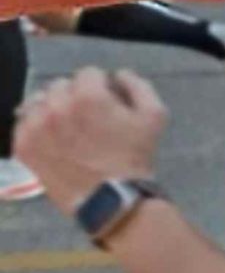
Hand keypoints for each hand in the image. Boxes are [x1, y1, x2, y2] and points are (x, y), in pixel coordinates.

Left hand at [14, 66, 168, 211]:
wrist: (111, 199)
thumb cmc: (134, 157)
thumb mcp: (155, 116)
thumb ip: (137, 85)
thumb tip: (117, 75)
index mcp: (88, 96)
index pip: (88, 73)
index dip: (102, 86)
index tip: (107, 102)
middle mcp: (56, 106)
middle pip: (61, 86)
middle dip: (75, 96)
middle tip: (89, 118)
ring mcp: (35, 127)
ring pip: (39, 102)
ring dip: (52, 109)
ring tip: (67, 129)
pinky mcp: (23, 146)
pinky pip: (23, 123)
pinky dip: (36, 127)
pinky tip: (53, 140)